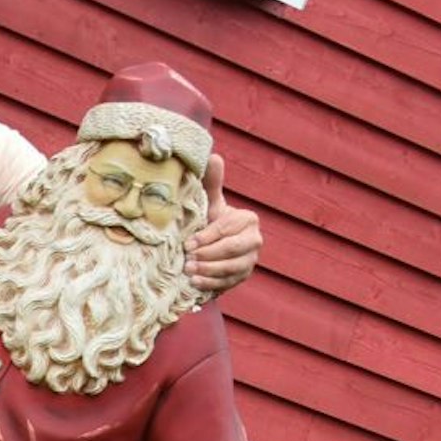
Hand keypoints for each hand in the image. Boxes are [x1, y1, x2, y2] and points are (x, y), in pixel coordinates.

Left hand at [185, 153, 261, 293]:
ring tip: (188, 272)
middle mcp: (254, 240)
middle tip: (186, 260)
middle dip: (208, 255)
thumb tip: (213, 155)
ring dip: (209, 271)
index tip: (187, 243)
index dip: (206, 237)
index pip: (227, 229)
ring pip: (232, 268)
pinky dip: (212, 284)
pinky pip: (230, 282)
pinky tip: (195, 284)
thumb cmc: (208, 221)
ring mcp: (251, 260)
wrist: (211, 246)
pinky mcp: (243, 276)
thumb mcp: (208, 203)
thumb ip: (211, 183)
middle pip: (232, 249)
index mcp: (247, 219)